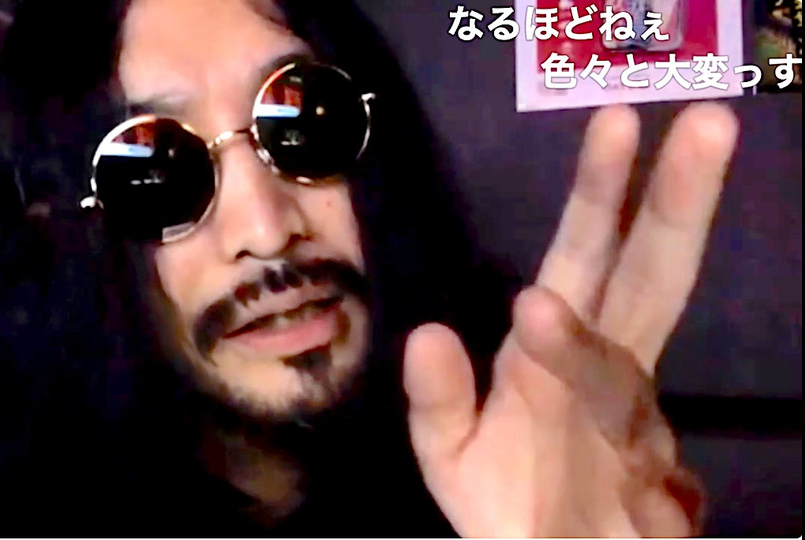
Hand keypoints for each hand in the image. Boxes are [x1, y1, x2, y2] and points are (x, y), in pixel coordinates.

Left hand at [403, 103, 738, 536]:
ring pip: (622, 373)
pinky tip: (548, 424)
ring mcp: (631, 429)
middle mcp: (607, 371)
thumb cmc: (501, 495)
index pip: (590, 253)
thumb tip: (425, 333)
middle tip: (707, 122)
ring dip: (580, 346)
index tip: (618, 118)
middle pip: (649, 280)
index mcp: (560, 344)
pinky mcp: (648, 493)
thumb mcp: (447, 446)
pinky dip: (577, 459)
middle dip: (675, 205)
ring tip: (531, 310)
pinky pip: (608, 462)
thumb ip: (435, 398)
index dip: (604, 190)